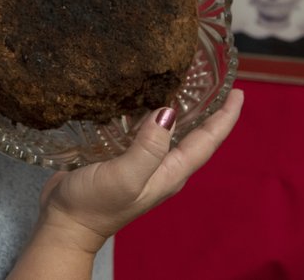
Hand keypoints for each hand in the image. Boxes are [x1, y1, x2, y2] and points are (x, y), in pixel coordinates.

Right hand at [9, 89, 243, 277]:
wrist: (64, 223)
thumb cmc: (96, 205)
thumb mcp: (126, 177)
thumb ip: (149, 147)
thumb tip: (168, 112)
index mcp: (170, 172)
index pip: (207, 141)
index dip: (225, 117)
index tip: (239, 92)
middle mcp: (160, 166)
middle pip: (193, 134)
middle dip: (206, 108)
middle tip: (212, 79)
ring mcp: (140, 162)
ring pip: (167, 130)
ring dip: (176, 107)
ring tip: (180, 80)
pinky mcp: (119, 155)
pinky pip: (141, 129)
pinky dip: (145, 111)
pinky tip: (138, 96)